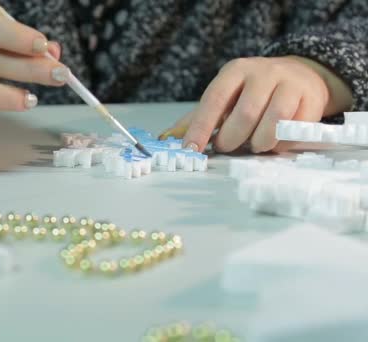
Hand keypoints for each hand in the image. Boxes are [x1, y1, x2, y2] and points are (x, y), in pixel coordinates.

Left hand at [159, 56, 352, 152]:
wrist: (298, 75)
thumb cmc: (252, 92)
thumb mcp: (225, 97)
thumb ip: (198, 118)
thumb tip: (166, 138)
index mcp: (235, 71)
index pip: (214, 99)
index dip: (201, 127)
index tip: (191, 149)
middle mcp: (263, 73)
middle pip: (246, 114)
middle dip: (232, 138)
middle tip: (227, 148)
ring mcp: (290, 83)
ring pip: (274, 122)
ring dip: (260, 143)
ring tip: (254, 145)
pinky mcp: (311, 98)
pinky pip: (296, 129)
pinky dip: (282, 143)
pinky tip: (275, 142)